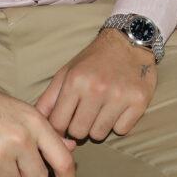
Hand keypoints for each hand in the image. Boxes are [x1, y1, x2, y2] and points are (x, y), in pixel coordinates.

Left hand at [36, 28, 157, 141]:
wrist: (129, 42)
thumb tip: (37, 122)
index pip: (58, 123)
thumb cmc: (94, 60)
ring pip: (99, 135)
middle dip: (80, 126)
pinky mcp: (139, 102)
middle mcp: (96, 89)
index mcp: (75, 81)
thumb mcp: (67, 72)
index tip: (66, 121)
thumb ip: (49, 98)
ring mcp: (119, 97)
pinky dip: (119, 123)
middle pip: (79, 132)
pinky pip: (121, 131)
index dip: (60, 126)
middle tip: (86, 113)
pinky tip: (119, 108)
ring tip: (102, 109)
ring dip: (99, 126)